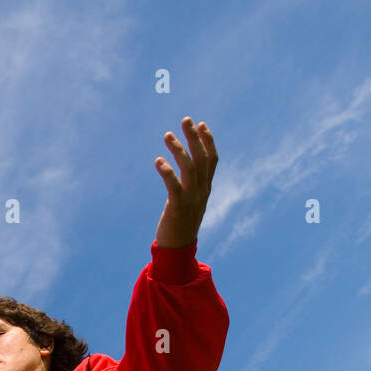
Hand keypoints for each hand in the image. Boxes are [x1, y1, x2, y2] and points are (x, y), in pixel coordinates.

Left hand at [154, 116, 217, 247]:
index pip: (212, 160)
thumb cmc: (180, 224)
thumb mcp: (190, 202)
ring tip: (167, 135)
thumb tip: (185, 169)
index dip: (208, 141)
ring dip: (179, 149)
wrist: (178, 250)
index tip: (201, 124)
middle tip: (186, 120)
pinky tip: (158, 161)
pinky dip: (167, 172)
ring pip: (190, 169)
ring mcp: (192, 200)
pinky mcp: (178, 208)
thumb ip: (190, 186)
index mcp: (205, 189)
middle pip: (202, 159)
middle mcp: (202, 192)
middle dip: (194, 137)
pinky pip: (174, 186)